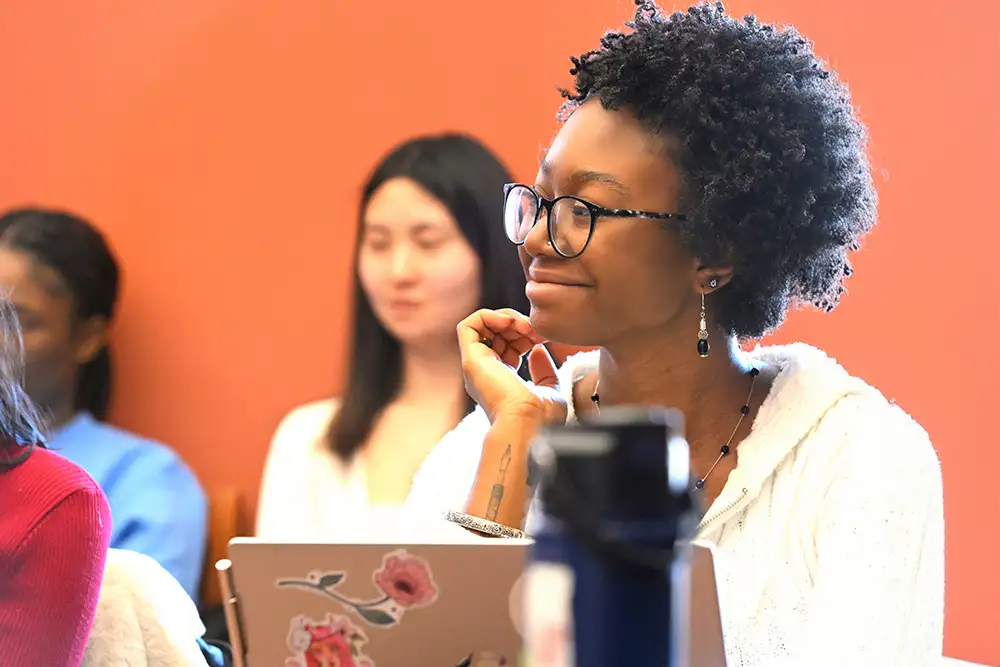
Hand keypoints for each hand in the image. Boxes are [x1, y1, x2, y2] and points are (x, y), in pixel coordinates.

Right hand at [457, 309, 566, 424]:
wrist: (527, 425)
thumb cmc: (540, 418)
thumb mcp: (550, 390)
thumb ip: (544, 371)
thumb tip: (537, 351)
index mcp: (500, 380)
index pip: (507, 346)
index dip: (525, 334)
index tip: (543, 338)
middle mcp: (485, 372)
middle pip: (495, 333)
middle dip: (517, 323)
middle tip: (535, 329)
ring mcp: (476, 365)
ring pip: (481, 326)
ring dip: (505, 317)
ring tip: (524, 325)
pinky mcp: (472, 360)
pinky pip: (469, 325)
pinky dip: (489, 316)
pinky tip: (510, 323)